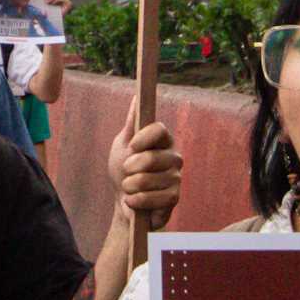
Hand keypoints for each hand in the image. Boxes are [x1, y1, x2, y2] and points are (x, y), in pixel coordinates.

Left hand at [107, 96, 182, 229]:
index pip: (160, 129)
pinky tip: (133, 200)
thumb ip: (131, 124)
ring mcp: (176, 177)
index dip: (144, 137)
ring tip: (128, 187)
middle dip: (130, 166)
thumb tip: (136, 98)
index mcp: (162, 140)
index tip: (131, 146)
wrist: (125, 200)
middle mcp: (174, 157)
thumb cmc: (123, 169)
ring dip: (130, 185)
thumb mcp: (122, 145)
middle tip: (126, 170)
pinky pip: (154, 198)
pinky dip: (137, 200)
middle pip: (152, 157)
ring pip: (149, 179)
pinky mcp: (174, 198)